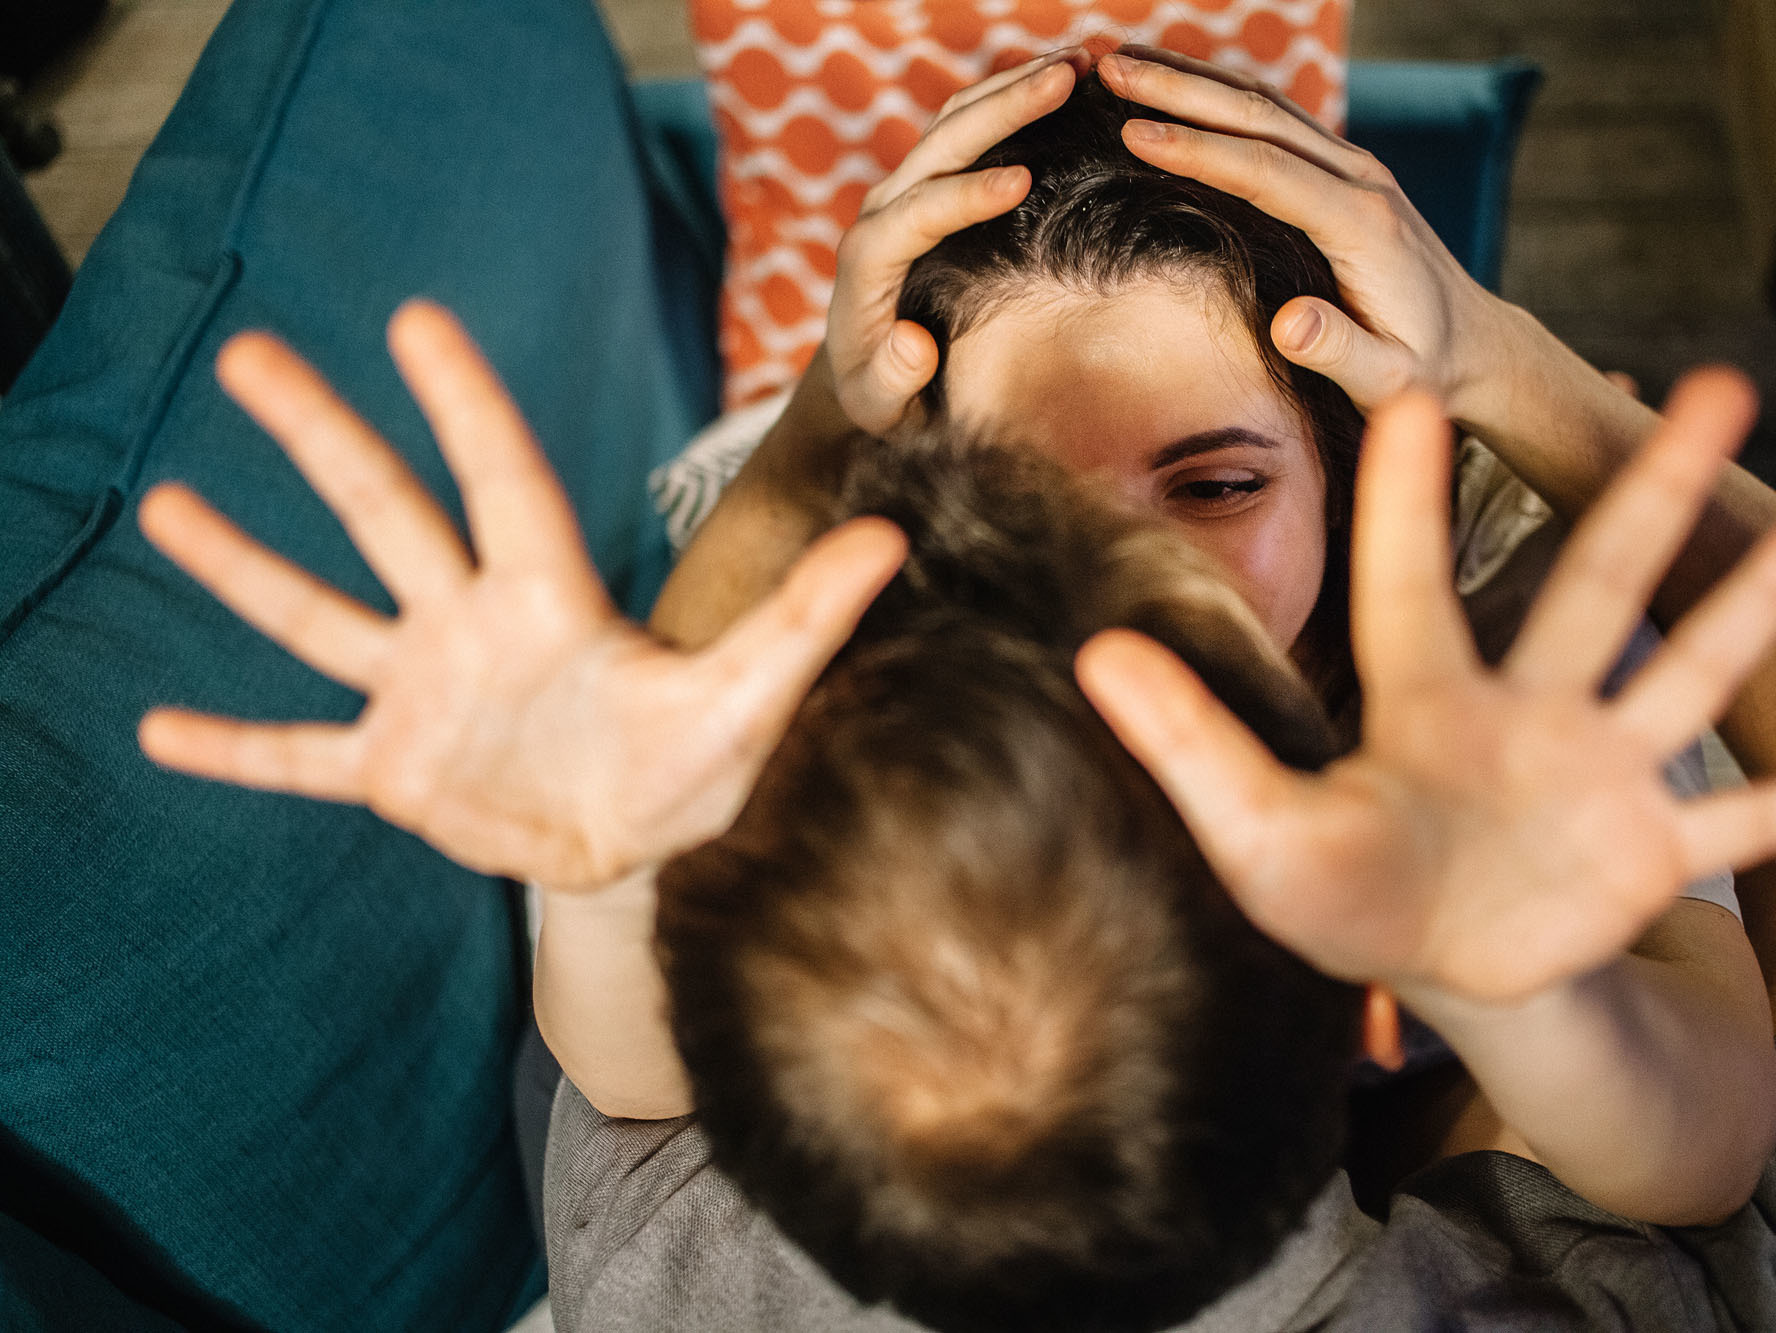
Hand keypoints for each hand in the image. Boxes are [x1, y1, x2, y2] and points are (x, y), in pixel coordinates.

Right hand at [139, 300, 905, 892]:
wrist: (645, 856)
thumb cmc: (699, 770)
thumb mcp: (754, 698)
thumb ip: (805, 620)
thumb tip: (890, 542)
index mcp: (552, 599)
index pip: (503, 481)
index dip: (464, 406)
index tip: (417, 324)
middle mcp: (474, 627)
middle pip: (387, 517)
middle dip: (323, 441)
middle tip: (253, 359)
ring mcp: (425, 696)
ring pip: (320, 619)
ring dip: (244, 569)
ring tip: (166, 507)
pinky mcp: (395, 772)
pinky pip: (297, 756)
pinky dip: (233, 747)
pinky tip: (154, 731)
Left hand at [824, 47, 1084, 433]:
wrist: (865, 372)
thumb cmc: (881, 397)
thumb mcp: (879, 406)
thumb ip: (889, 381)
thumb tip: (913, 346)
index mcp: (867, 265)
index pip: (913, 216)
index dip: (964, 195)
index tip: (1020, 179)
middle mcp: (881, 214)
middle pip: (939, 146)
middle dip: (1002, 109)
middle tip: (1067, 79)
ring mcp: (903, 192)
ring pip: (954, 124)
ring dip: (1013, 89)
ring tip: (1078, 64)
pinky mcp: (926, 186)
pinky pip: (965, 130)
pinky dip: (1008, 99)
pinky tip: (1060, 83)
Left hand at [1077, 371, 1775, 1002]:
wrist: (1433, 964)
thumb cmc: (1336, 893)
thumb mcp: (1255, 831)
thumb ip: (1190, 747)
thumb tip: (1090, 656)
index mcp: (1425, 699)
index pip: (1413, 582)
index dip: (1407, 500)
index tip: (1415, 397)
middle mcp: (1526, 712)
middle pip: (1598, 584)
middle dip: (1654, 493)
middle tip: (1717, 385)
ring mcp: (1599, 775)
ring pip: (1692, 670)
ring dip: (1757, 596)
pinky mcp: (1648, 852)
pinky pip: (1747, 822)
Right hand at [1098, 47, 1513, 418]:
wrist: (1474, 343)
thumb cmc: (1422, 371)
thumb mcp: (1390, 380)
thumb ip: (1341, 354)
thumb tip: (1287, 325)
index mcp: (1362, 226)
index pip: (1267, 171)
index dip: (1198, 149)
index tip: (1133, 133)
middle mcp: (1360, 180)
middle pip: (1259, 117)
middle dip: (1180, 88)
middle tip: (1108, 68)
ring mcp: (1354, 168)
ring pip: (1265, 105)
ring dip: (1193, 77)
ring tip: (1123, 61)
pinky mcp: (1344, 170)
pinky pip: (1275, 120)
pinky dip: (1220, 95)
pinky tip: (1176, 87)